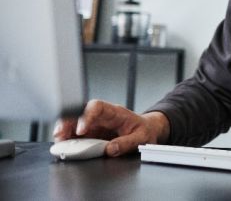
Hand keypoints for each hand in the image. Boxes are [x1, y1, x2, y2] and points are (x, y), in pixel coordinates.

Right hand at [52, 99, 169, 156]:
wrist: (146, 131)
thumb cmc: (144, 130)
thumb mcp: (141, 137)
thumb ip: (127, 143)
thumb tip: (110, 149)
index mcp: (114, 112)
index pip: (97, 107)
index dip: (86, 116)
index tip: (81, 130)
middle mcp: (101, 116)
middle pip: (79, 113)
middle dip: (67, 122)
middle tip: (60, 135)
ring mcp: (94, 125)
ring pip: (73, 124)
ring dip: (64, 132)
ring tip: (59, 143)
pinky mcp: (90, 135)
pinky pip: (75, 135)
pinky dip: (67, 141)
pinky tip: (63, 147)